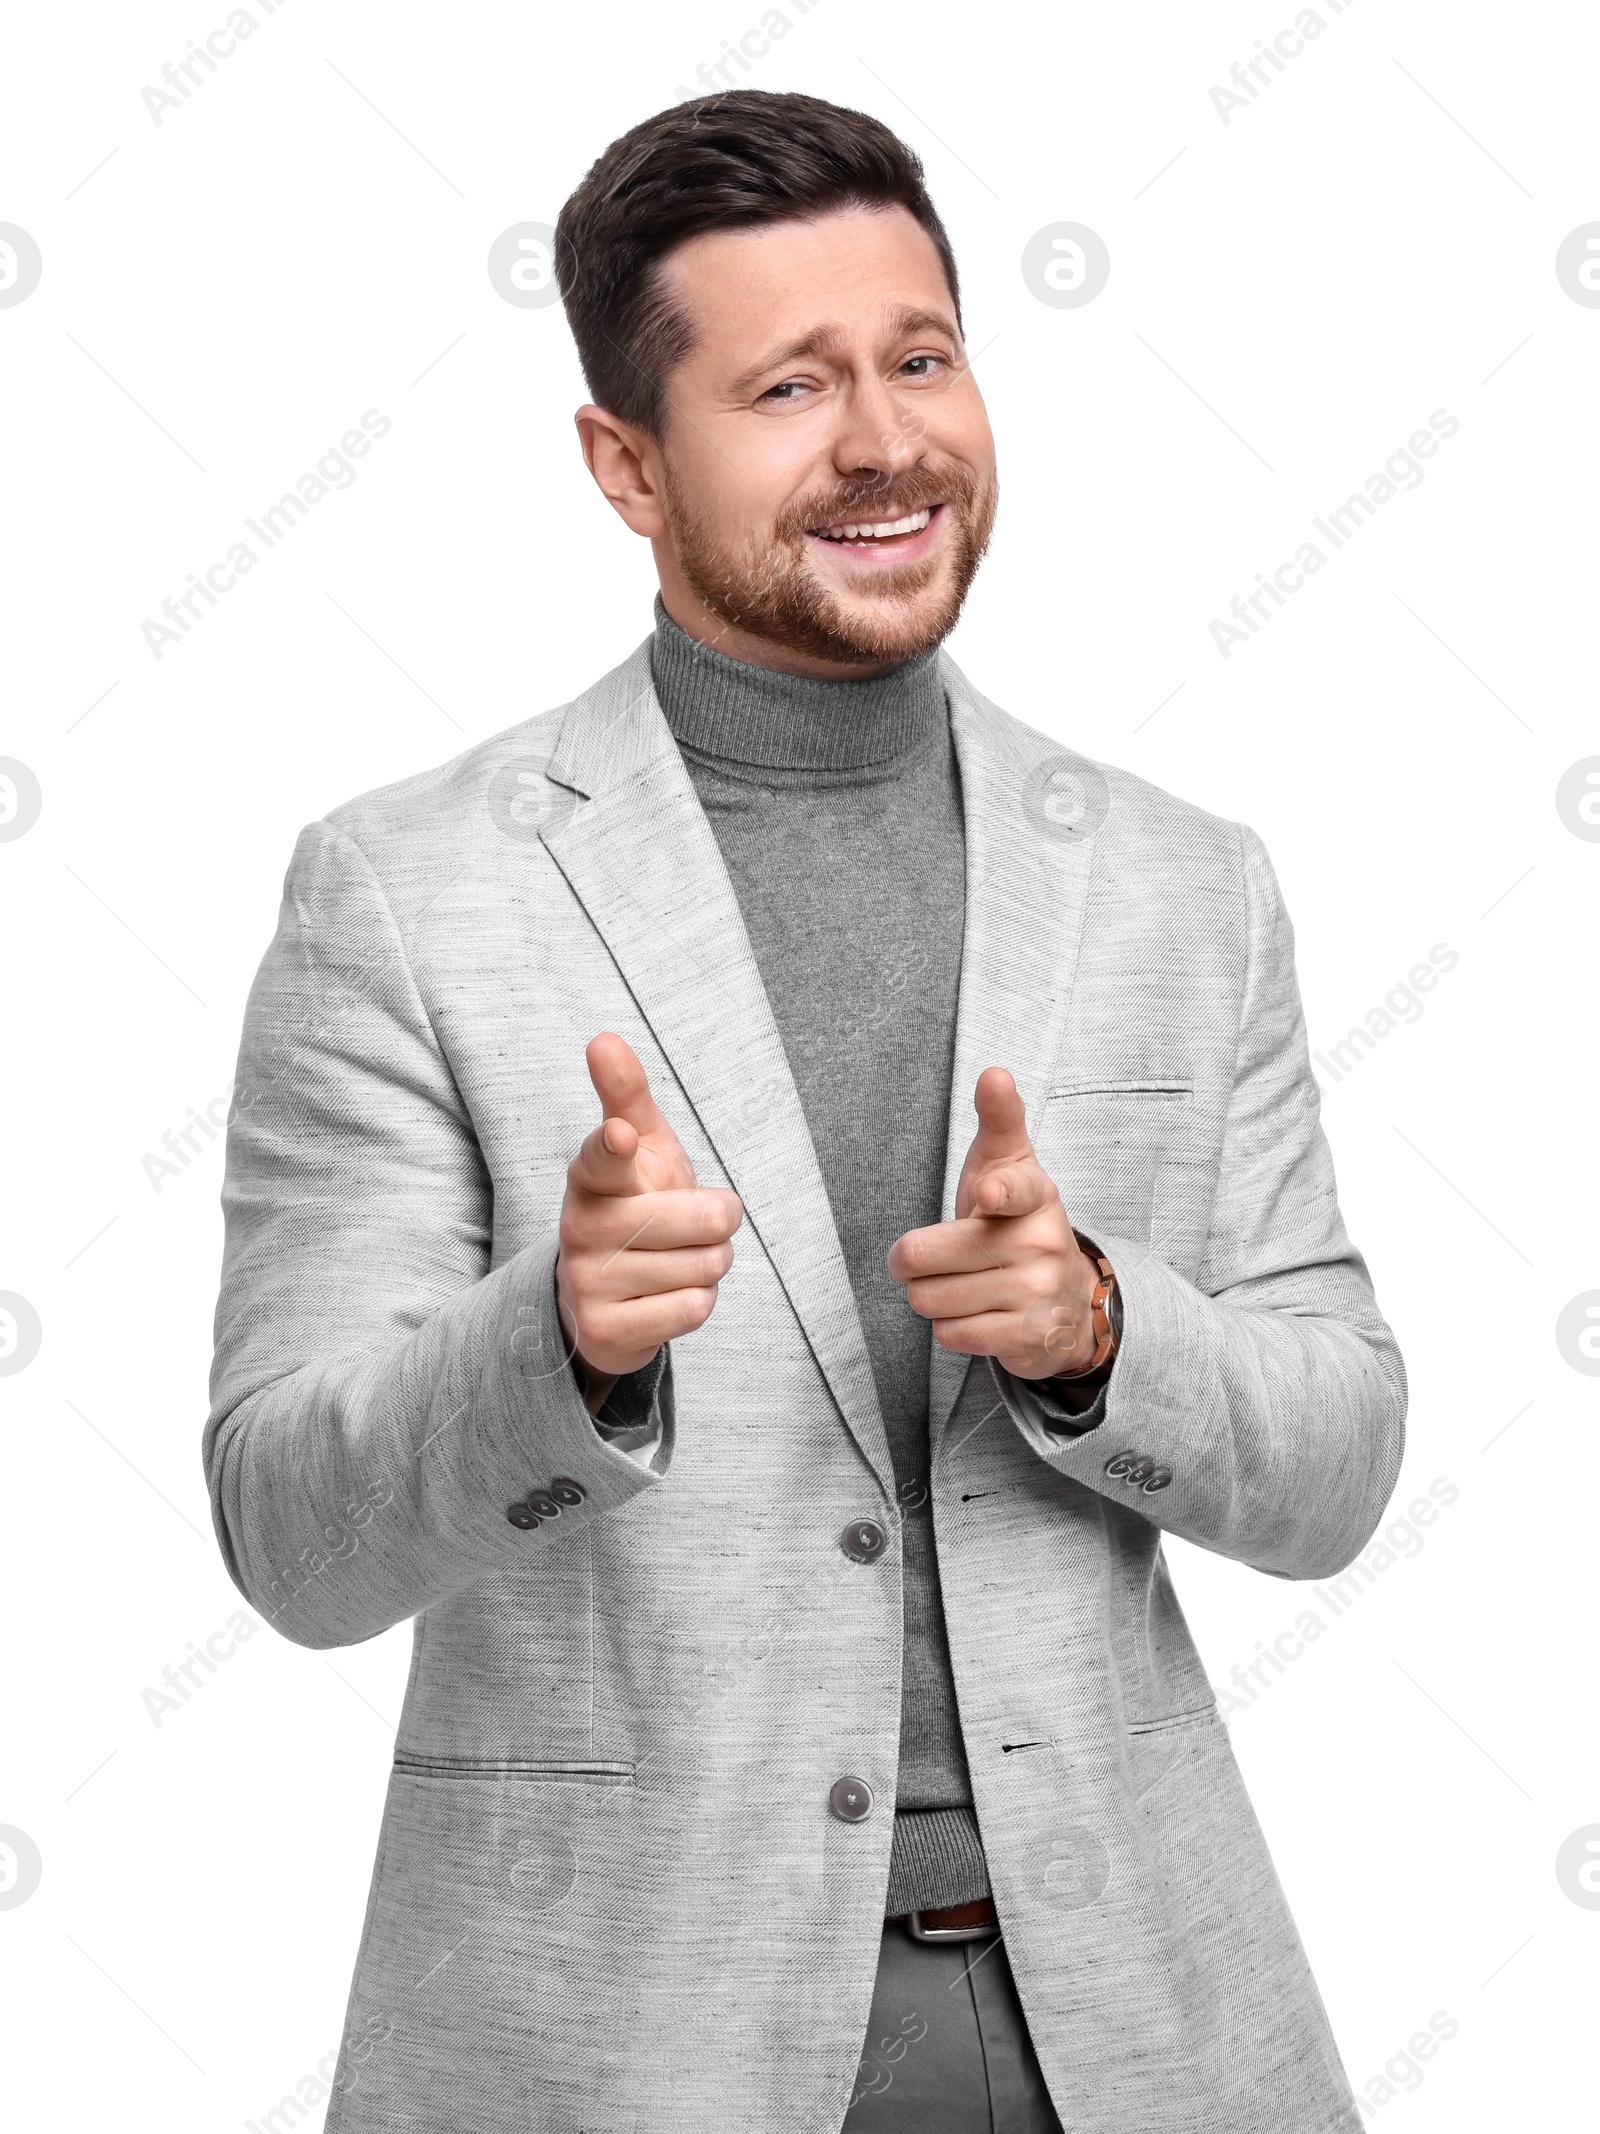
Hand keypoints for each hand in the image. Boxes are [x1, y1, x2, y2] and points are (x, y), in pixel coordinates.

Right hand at [556, 1033, 742, 1410]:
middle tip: (698, 1223)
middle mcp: (581, 1228)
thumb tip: (603, 1039)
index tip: (622, 1137)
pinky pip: (692, 1308)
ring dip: (708, 1265)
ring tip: (676, 1261)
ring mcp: (588, 1282)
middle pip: (700, 1221)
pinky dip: (696, 1302)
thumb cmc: (635, 1204)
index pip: (602, 1158)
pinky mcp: (605, 1330)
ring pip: (704, 1267)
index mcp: (591, 1177)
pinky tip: (666, 1297)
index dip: (616, 1147)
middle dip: (719, 1222)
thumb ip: (625, 1096)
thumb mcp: (639, 1148)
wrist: (607, 1296)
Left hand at [887, 1066, 1104, 1382]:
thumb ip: (1000, 1120)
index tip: (988, 1194)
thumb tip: (994, 1073)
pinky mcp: (1028, 1336)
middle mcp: (1040, 1241)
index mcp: (1034, 1194)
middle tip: (934, 1257)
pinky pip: (951, 1334)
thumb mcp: (1010, 1166)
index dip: (997, 1190)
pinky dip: (951, 1327)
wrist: (1070, 1299)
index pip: (1014, 1188)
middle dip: (913, 1262)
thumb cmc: (1015, 1222)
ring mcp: (1037, 1291)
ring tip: (962, 1285)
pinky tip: (977, 1313)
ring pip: (931, 1299)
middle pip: (926, 1256)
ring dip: (932, 1297)